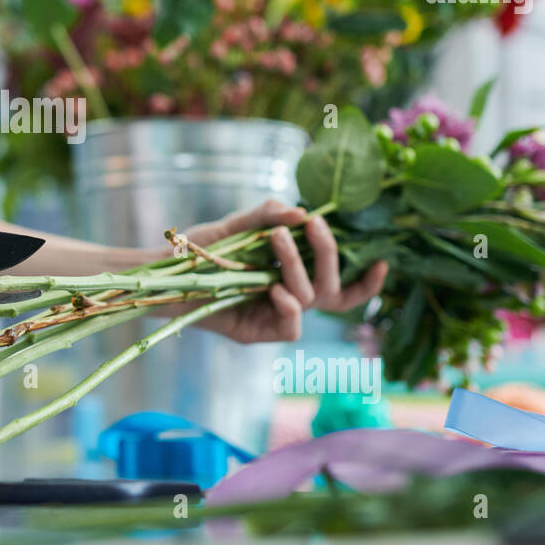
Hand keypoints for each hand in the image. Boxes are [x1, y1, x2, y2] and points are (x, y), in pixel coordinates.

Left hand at [172, 200, 387, 344]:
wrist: (163, 271)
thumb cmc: (202, 250)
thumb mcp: (237, 225)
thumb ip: (268, 214)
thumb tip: (300, 211)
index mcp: (293, 276)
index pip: (340, 286)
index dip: (366, 282)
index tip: (382, 260)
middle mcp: (288, 298)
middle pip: (330, 287)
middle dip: (329, 254)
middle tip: (313, 224)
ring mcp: (272, 316)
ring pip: (309, 300)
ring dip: (298, 266)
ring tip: (278, 238)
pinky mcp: (255, 333)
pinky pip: (289, 328)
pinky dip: (288, 307)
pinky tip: (274, 288)